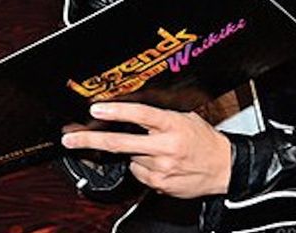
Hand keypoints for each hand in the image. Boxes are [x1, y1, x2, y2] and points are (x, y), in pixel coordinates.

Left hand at [61, 102, 231, 198]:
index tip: (96, 109)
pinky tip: (157, 164)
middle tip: (70, 139)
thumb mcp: (185, 118)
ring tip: (153, 150)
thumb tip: (128, 111)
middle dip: (90, 140)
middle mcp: (165, 146)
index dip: (116, 111)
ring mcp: (161, 168)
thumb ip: (158, 117)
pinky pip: (138, 174)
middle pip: (120, 142)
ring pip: (129, 158)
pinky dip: (141, 167)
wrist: (225, 168)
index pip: (140, 114)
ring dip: (132, 153)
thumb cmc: (204, 140)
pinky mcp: (160, 185)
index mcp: (172, 125)